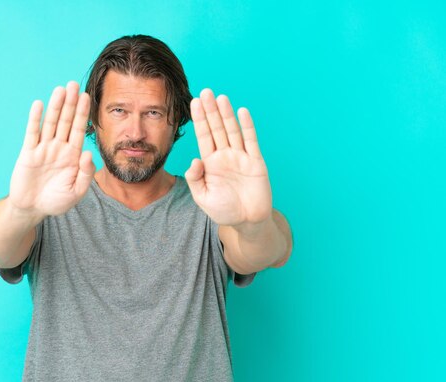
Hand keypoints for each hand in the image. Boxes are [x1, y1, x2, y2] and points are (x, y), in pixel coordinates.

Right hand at [9, 81, 94, 216]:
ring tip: (60, 89)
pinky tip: (39, 105)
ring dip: (55, 106)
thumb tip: (88, 152)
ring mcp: (43, 149)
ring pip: (50, 123)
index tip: (87, 97)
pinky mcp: (28, 153)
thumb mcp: (76, 191)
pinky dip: (35, 119)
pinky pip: (32, 133)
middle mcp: (58, 148)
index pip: (78, 130)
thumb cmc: (56, 201)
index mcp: (72, 155)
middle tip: (74, 84)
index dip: (82, 114)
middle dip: (70, 103)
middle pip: (65, 121)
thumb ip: (85, 173)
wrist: (33, 209)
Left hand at [185, 89, 271, 226]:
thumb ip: (196, 179)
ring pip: (232, 131)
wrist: (247, 221)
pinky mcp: (255, 162)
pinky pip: (251, 141)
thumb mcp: (203, 197)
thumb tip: (194, 160)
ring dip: (227, 114)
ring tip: (220, 98)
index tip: (193, 103)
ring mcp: (240, 157)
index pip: (203, 136)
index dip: (199, 120)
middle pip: (216, 129)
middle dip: (211, 111)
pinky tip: (242, 112)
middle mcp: (225, 156)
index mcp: (210, 163)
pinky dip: (247, 127)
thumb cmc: (224, 210)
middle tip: (205, 92)